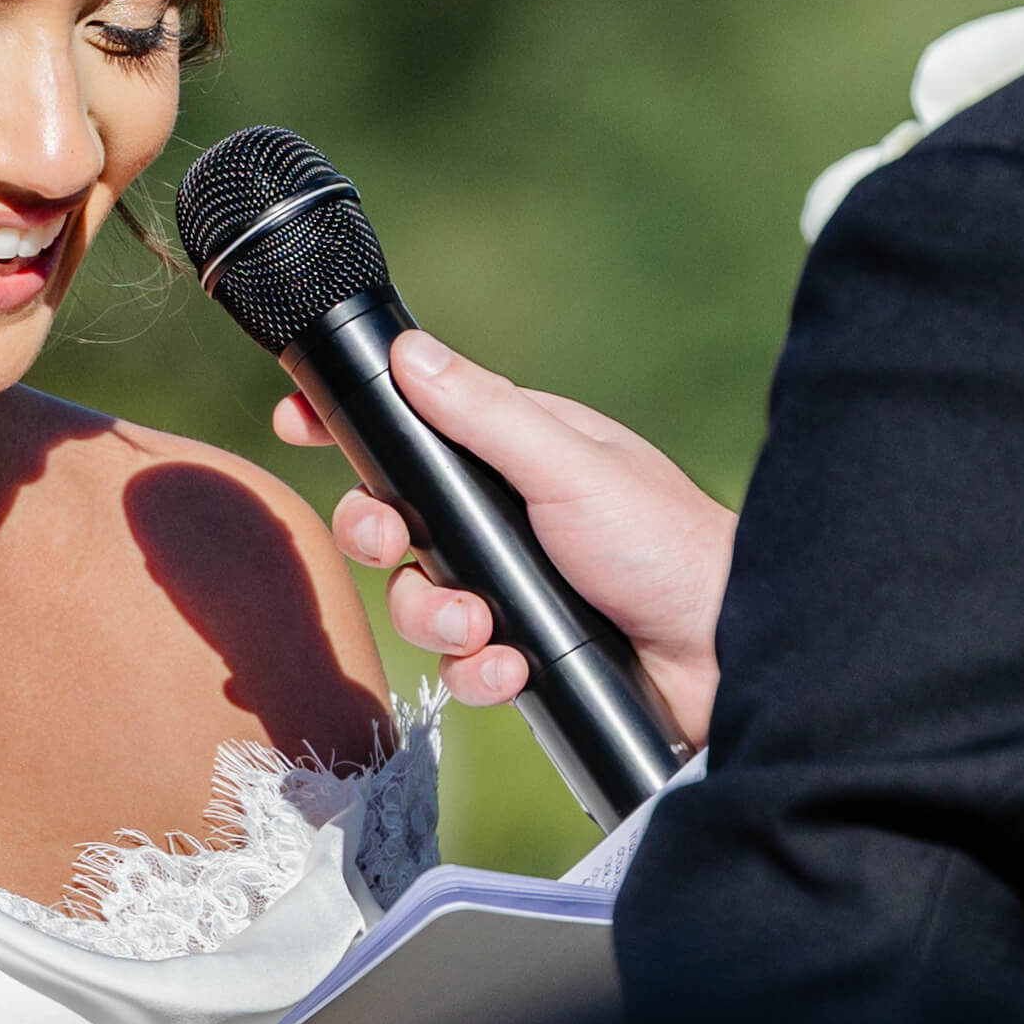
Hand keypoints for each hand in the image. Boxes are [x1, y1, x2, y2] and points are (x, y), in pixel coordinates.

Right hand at [269, 337, 738, 741]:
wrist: (728, 658)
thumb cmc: (666, 543)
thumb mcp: (570, 466)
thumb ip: (485, 414)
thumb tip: (409, 351)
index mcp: (518, 452)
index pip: (416, 424)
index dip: (351, 424)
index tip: (295, 421)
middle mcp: (507, 516)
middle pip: (392, 517)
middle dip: (375, 535)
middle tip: (391, 543)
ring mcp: (514, 587)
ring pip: (419, 599)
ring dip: (434, 618)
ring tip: (484, 627)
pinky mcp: (526, 655)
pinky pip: (462, 666)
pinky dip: (478, 672)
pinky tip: (513, 669)